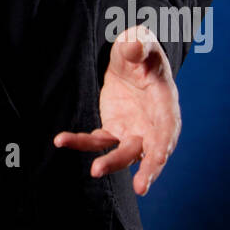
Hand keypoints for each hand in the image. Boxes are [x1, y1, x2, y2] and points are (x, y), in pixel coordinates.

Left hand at [53, 26, 181, 196]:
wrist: (129, 60)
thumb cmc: (141, 51)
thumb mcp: (140, 41)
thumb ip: (139, 44)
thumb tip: (133, 46)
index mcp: (165, 104)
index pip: (168, 128)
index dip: (165, 145)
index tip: (160, 159)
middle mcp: (152, 124)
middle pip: (150, 150)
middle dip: (147, 169)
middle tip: (140, 188)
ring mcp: (132, 131)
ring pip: (122, 153)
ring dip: (110, 163)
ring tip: (94, 171)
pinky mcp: (113, 130)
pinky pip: (96, 141)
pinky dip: (79, 142)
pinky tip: (61, 140)